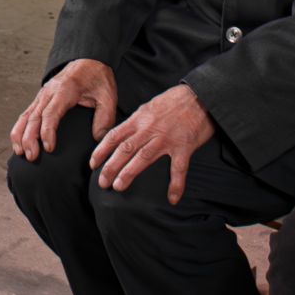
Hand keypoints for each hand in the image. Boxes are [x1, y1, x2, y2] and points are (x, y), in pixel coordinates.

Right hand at [10, 57, 116, 160]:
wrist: (89, 60)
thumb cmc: (97, 78)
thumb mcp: (108, 96)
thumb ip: (105, 118)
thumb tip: (98, 139)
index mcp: (65, 91)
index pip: (50, 113)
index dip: (47, 132)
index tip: (48, 148)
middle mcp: (49, 92)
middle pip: (34, 117)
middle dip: (29, 138)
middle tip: (31, 156)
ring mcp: (42, 95)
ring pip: (25, 116)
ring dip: (20, 134)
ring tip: (20, 152)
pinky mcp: (40, 98)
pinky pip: (26, 114)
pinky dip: (19, 128)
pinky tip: (19, 142)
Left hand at [89, 83, 214, 204]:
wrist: (201, 95)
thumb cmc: (176, 100)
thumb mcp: (150, 105)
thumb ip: (138, 120)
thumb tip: (125, 132)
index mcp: (140, 118)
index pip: (114, 136)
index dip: (101, 151)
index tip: (93, 164)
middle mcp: (150, 128)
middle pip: (125, 149)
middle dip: (110, 166)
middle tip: (102, 182)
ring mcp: (166, 138)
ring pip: (143, 158)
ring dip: (129, 173)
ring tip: (118, 186)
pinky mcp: (184, 146)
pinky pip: (179, 169)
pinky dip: (176, 184)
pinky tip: (173, 198)